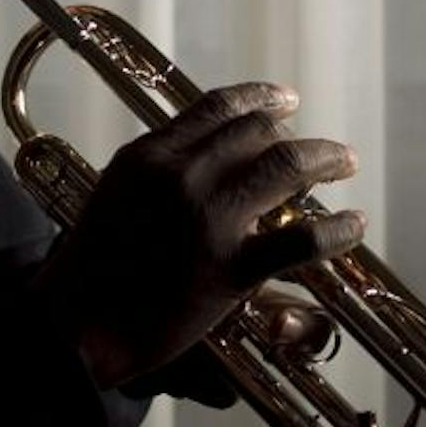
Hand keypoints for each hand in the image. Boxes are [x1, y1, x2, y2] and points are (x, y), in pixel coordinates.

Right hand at [30, 82, 366, 388]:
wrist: (72, 327)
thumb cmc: (89, 268)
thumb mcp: (115, 196)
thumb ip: (157, 172)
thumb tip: (196, 160)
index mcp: (150, 155)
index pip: (215, 107)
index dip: (259, 99)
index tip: (284, 100)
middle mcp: (181, 175)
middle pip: (258, 132)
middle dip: (297, 132)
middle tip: (323, 146)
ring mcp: (208, 219)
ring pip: (287, 166)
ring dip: (324, 159)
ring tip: (344, 163)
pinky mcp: (229, 268)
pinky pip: (301, 239)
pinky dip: (336, 229)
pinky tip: (353, 226)